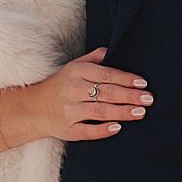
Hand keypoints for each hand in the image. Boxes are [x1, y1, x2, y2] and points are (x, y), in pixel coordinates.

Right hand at [23, 48, 151, 141]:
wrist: (32, 109)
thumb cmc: (60, 86)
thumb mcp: (73, 67)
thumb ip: (94, 59)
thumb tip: (112, 51)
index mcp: (77, 72)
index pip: (106, 75)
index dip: (125, 79)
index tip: (143, 83)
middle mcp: (73, 90)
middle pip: (106, 93)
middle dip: (129, 96)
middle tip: (148, 99)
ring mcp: (70, 111)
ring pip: (100, 111)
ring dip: (122, 112)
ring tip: (140, 113)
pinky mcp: (68, 129)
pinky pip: (87, 131)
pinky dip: (102, 130)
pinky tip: (117, 128)